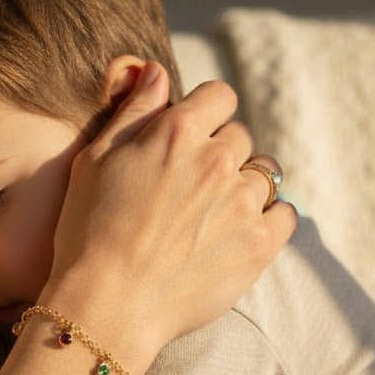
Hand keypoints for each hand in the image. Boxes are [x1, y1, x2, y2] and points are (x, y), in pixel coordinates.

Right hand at [41, 62, 296, 372]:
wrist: (106, 305)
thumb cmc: (88, 228)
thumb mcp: (96, 156)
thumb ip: (134, 109)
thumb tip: (156, 70)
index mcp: (177, 132)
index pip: (220, 96)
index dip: (206, 111)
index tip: (193, 133)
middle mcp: (216, 160)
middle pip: (240, 136)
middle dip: (220, 151)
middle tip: (191, 184)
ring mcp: (241, 203)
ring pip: (265, 173)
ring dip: (245, 183)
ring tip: (216, 211)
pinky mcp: (258, 244)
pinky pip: (286, 214)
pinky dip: (270, 217)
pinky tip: (242, 230)